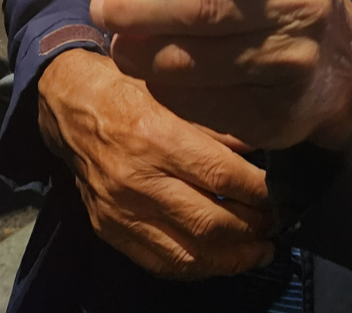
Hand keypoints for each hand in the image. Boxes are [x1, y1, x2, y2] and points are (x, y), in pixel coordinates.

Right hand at [38, 49, 274, 279]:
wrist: (68, 102)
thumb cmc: (127, 85)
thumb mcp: (172, 87)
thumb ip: (216, 121)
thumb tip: (264, 144)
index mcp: (157, 137)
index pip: (222, 177)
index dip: (259, 192)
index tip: (283, 194)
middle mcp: (138, 180)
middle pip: (210, 222)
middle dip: (254, 229)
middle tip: (279, 225)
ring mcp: (121, 210)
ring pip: (188, 253)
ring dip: (232, 259)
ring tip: (260, 251)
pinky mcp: (109, 229)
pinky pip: (160, 262)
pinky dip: (196, 267)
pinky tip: (220, 259)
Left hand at [90, 0, 351, 150]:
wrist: (342, 65)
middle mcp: (299, 8)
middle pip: (201, 8)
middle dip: (137, 8)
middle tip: (104, 5)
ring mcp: (288, 65)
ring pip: (190, 62)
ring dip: (139, 52)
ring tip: (120, 40)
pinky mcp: (272, 114)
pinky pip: (197, 103)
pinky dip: (162, 86)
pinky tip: (153, 71)